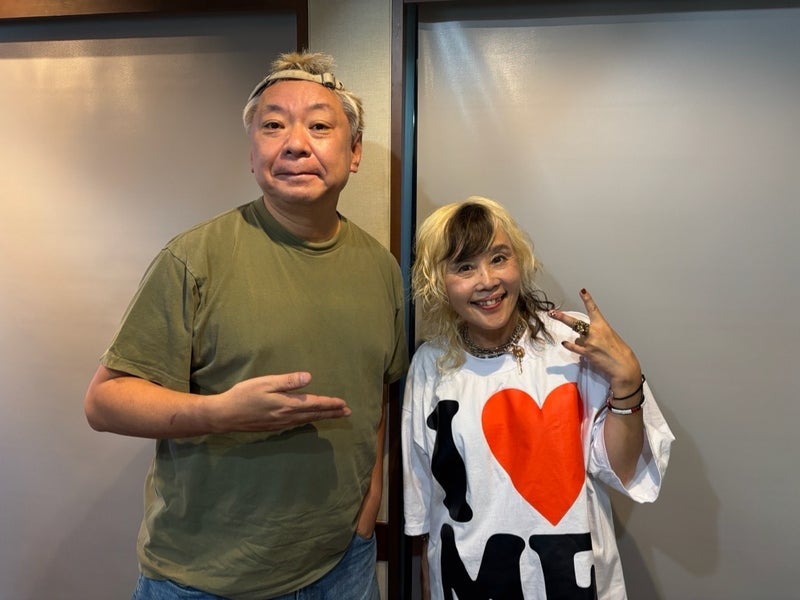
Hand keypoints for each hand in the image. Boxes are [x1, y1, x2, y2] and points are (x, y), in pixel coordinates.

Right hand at [214, 371, 349, 432]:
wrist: (224, 416)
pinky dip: (308, 421)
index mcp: (287, 404)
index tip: (344, 404)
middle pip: (314, 414)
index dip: (330, 404)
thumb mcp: (265, 383)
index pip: (314, 404)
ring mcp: (280, 423)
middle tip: (347, 413)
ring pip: (307, 420)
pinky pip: (297, 423)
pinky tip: (309, 420)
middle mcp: (287, 416)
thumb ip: (288, 381)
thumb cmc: (243, 395)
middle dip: (331, 413)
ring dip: (322, 417)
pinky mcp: (273, 426)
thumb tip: (309, 377)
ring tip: (334, 416)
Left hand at [549, 289, 641, 397]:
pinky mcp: (587, 352)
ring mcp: (590, 342)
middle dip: (562, 317)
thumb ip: (597, 332)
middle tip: (552, 312)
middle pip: (574, 322)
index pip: (593, 309)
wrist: (623, 365)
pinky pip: (573, 347)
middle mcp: (595, 331)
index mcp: (603, 325)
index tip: (582, 291)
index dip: (587, 299)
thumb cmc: (619, 351)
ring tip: (594, 348)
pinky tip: (565, 343)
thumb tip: (583, 335)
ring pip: (577, 338)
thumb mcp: (610, 336)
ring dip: (581, 343)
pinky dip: (569, 345)